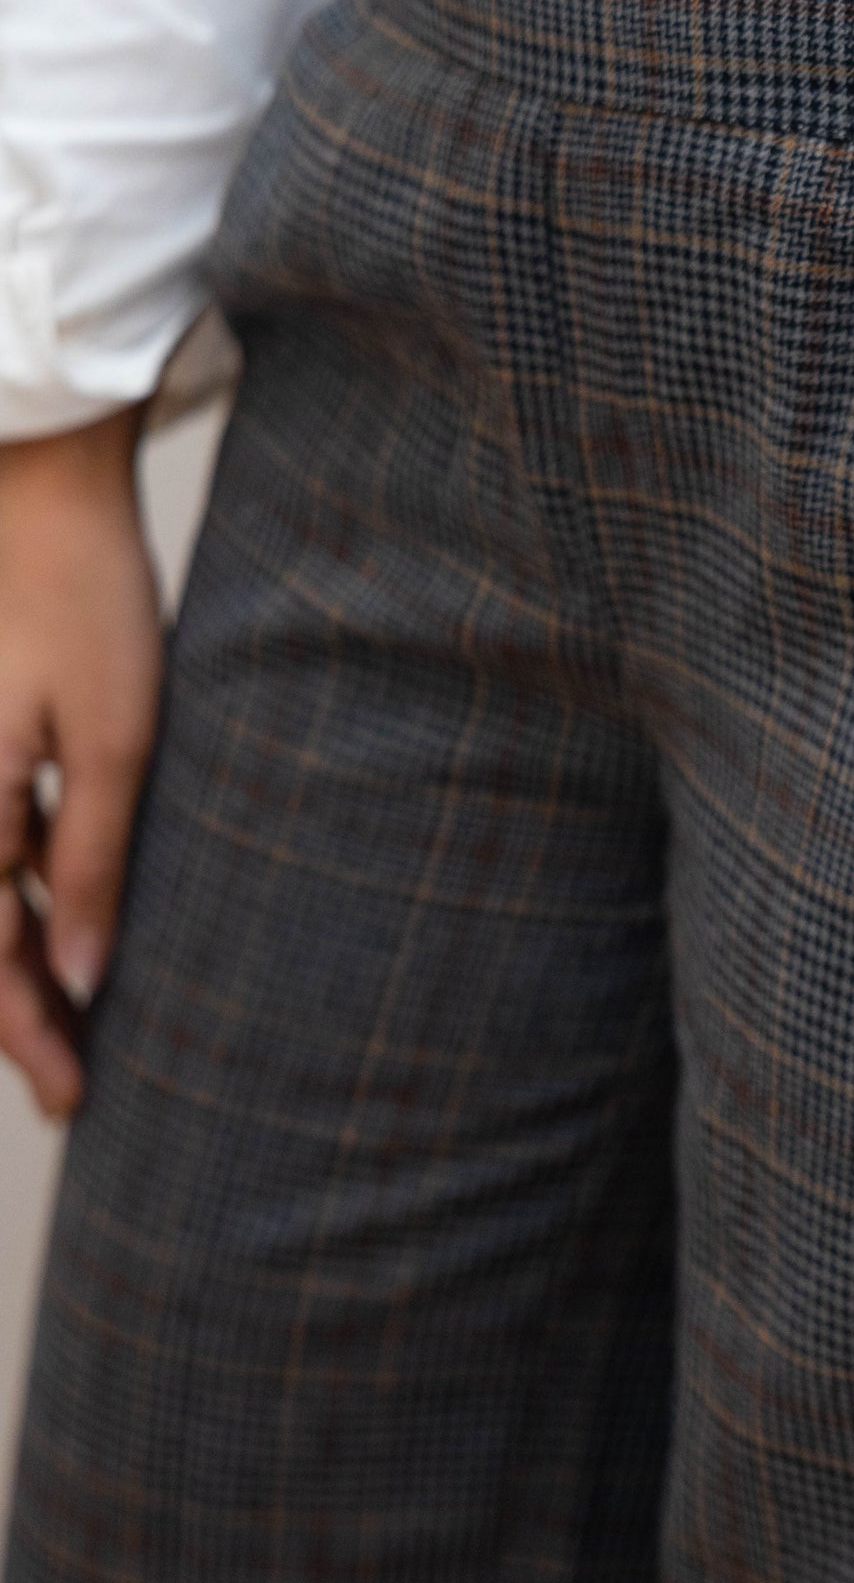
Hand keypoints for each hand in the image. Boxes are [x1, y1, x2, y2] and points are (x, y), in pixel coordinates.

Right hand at [0, 411, 159, 1119]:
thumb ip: (91, 860)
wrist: (37, 483)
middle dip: (13, 1017)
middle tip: (69, 1083)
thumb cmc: (84, 598)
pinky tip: (61, 922)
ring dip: (10, 962)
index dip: (27, 1037)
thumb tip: (78, 973)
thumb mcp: (114, 738)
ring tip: (69, 1019)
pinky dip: (17, 891)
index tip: (73, 1098)